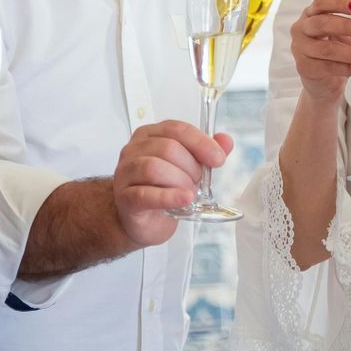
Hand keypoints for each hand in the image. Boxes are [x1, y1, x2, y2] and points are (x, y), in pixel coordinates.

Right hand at [112, 120, 231, 245]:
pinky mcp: (124, 197)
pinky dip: (169, 196)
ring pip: (154, 168)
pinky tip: (185, 199)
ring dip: (180, 181)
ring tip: (190, 193)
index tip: (218, 159)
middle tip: (198, 181)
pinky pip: (145, 194)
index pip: (176, 129)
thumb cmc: (165, 189)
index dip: (200, 142)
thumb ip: (207, 152)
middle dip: (191, 166)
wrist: (144, 221)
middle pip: (167, 148)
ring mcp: (125, 173)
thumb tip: (226, 140)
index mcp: (150, 135)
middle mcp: (133, 150)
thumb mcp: (189, 168)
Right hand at [290, 0, 350, 104]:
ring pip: (326, 49)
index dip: (339, 2)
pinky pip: (328, 67)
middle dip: (346, 26)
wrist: (325, 82)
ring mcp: (301, 49)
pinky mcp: (305, 68)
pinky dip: (350, 69)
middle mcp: (303, 28)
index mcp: (314, 13)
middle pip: (322, 23)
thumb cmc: (339, 50)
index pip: (322, 1)